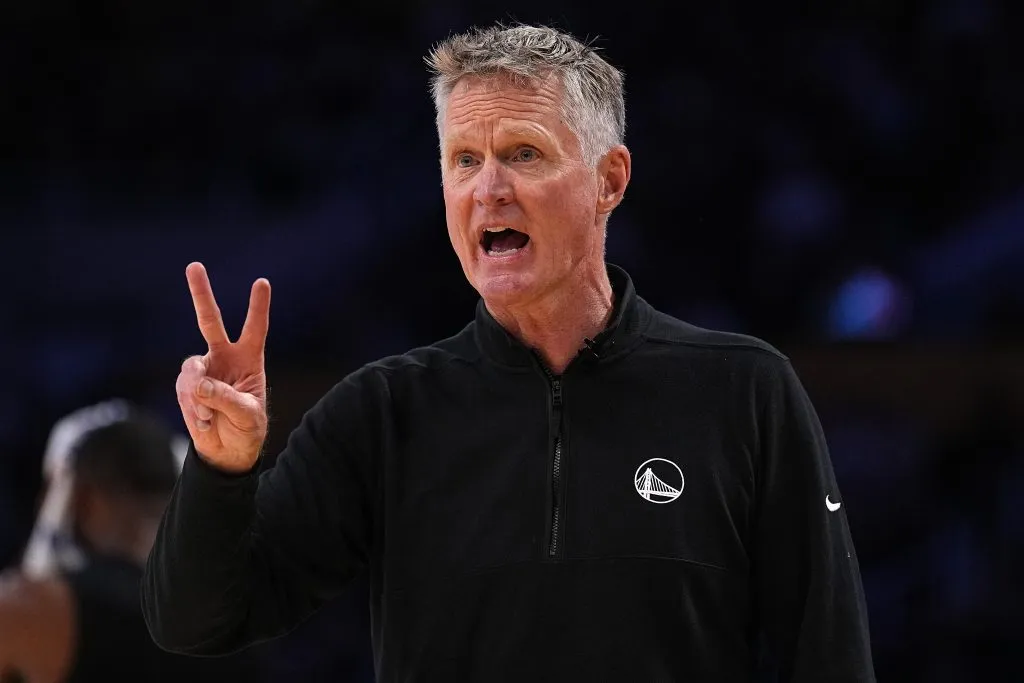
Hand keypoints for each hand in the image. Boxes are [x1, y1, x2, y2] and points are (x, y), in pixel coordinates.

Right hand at [175, 262, 270, 473]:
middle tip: (194, 265)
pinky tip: (204, 422)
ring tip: (210, 418)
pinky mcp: (187, 386)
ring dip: (199, 396)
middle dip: (201, 294)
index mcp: (249, 359)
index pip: (255, 328)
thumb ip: (225, 398)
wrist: (227, 452)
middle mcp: (224, 358)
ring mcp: (204, 370)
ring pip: (192, 369)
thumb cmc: (247, 429)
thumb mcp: (246, 415)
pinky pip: (185, 389)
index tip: (262, 282)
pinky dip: (193, 408)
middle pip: (210, 321)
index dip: (258, 307)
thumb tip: (199, 383)